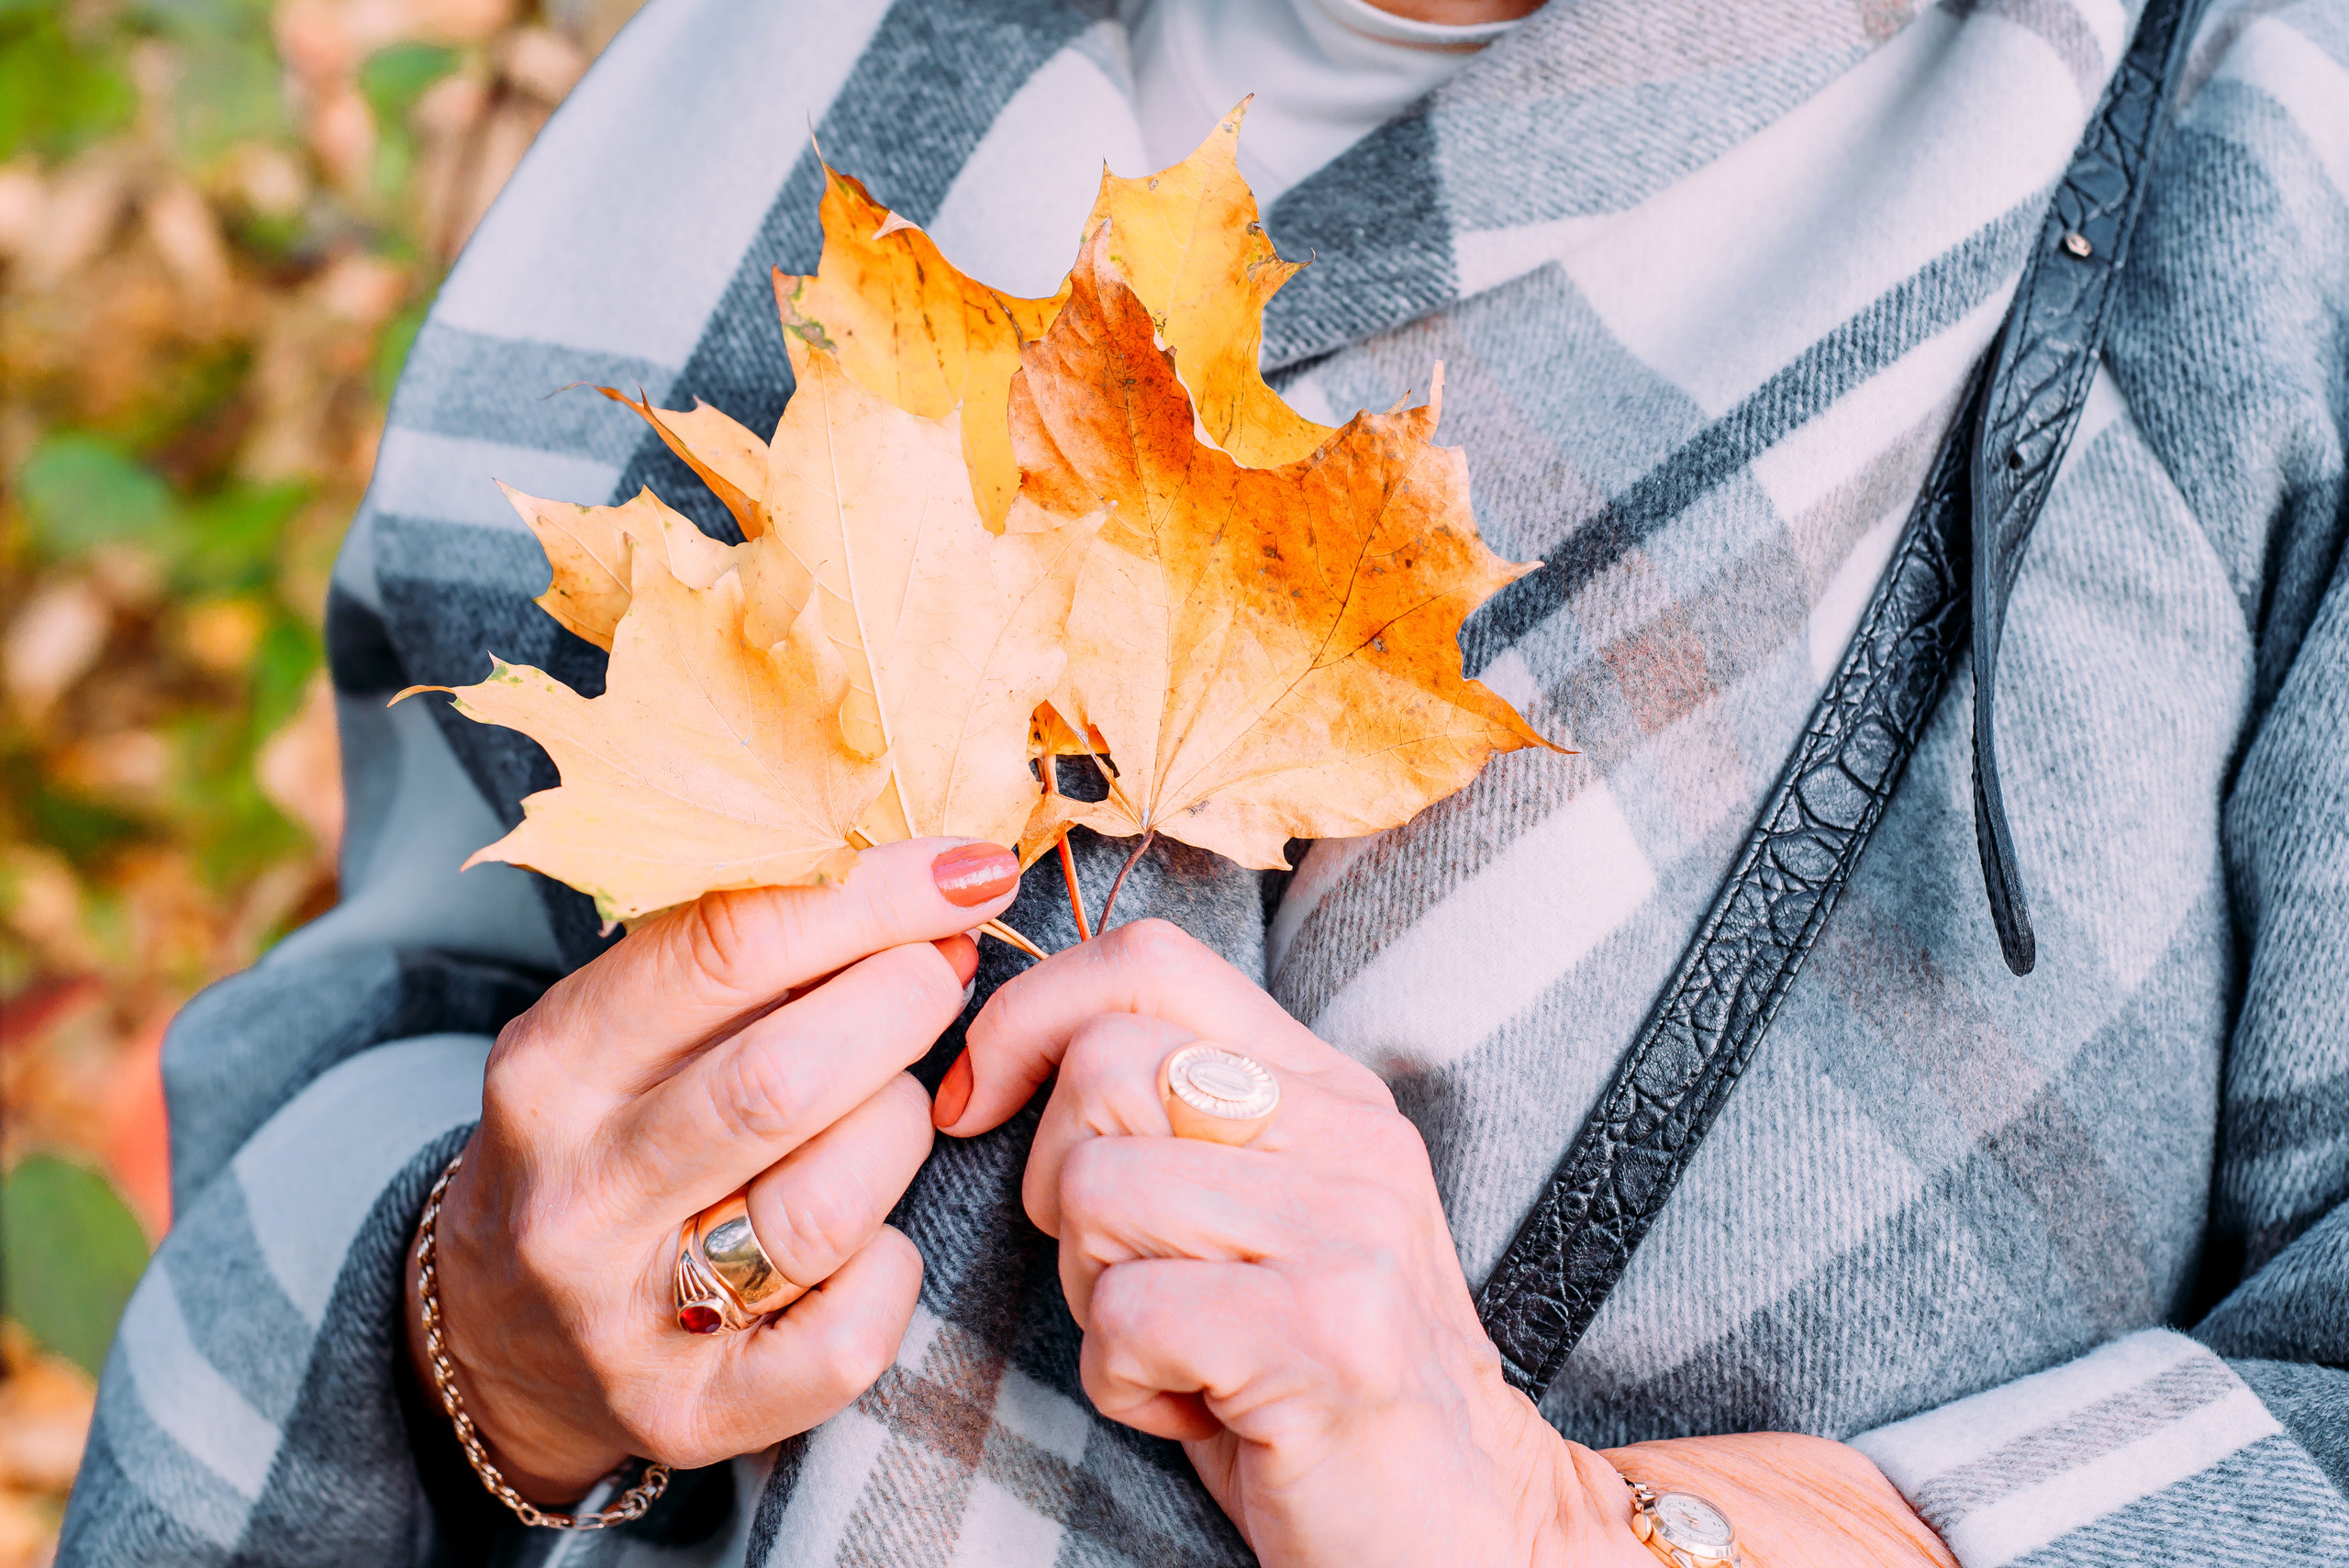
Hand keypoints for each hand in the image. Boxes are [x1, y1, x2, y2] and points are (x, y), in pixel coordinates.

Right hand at [405, 837, 1019, 1502]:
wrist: (495, 1337)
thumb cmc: (600, 1138)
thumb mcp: (621, 1029)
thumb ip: (743, 956)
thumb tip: (927, 889)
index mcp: (552, 1067)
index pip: (726, 947)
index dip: (872, 896)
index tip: (967, 870)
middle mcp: (577, 1195)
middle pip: (785, 1079)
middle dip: (902, 1006)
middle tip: (942, 973)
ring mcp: (626, 1319)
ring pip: (829, 1207)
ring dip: (899, 1131)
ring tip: (893, 1103)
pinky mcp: (688, 1416)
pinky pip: (846, 1339)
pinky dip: (891, 1273)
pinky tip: (876, 1237)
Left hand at [941, 919, 1953, 1567]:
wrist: (1458, 1532)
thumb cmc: (1307, 1382)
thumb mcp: (1250, 1219)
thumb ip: (1171, 1118)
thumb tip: (1004, 1049)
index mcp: (1328, 1088)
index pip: (1149, 958)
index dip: (1028, 1012)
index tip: (977, 1102)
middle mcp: (1353, 1133)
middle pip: (1102, 1068)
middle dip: (1060, 1190)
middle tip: (1129, 1283)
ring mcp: (1352, 1224)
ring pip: (1098, 1190)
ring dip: (1095, 1299)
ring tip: (1181, 1354)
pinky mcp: (1333, 1328)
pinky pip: (1125, 1315)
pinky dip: (1125, 1384)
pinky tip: (1202, 1410)